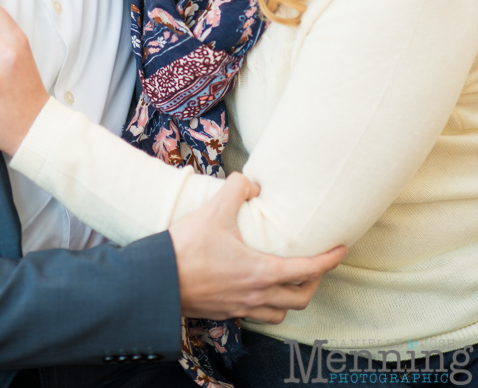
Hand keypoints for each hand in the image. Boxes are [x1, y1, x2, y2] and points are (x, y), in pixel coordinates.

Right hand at [169, 173, 345, 323]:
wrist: (158, 282)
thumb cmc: (187, 249)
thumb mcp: (214, 210)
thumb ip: (236, 189)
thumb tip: (251, 181)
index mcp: (261, 272)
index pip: (308, 270)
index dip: (328, 260)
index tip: (340, 250)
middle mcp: (257, 295)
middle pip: (301, 298)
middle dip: (313, 282)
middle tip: (315, 264)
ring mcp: (241, 307)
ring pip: (281, 313)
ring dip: (291, 299)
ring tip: (290, 280)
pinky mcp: (226, 312)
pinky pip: (257, 316)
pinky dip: (267, 305)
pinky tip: (258, 288)